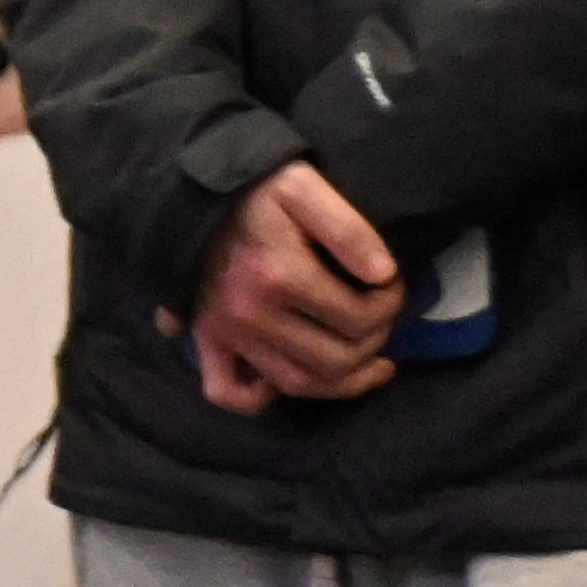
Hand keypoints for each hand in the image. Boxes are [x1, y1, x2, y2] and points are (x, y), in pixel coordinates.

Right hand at [189, 160, 411, 413]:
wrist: (195, 193)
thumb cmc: (257, 189)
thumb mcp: (307, 187)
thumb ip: (349, 228)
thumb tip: (382, 274)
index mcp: (280, 275)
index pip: (360, 318)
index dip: (390, 305)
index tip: (391, 285)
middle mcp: (251, 314)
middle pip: (335, 359)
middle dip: (373, 343)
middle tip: (382, 319)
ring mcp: (226, 332)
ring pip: (296, 383)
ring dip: (340, 380)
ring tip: (366, 358)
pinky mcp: (206, 339)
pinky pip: (227, 392)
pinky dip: (260, 399)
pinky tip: (289, 380)